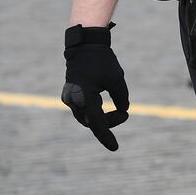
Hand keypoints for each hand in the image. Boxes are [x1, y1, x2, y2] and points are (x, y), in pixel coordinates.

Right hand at [62, 24, 129, 150]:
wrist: (86, 46)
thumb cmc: (102, 61)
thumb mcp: (117, 79)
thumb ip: (121, 97)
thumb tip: (124, 110)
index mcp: (84, 98)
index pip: (97, 124)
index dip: (107, 136)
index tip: (115, 148)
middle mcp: (73, 101)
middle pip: (92, 122)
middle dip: (109, 122)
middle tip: (125, 115)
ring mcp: (70, 99)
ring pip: (87, 117)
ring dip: (103, 118)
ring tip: (120, 112)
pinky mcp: (71, 95)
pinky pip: (84, 110)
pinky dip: (96, 112)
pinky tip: (106, 109)